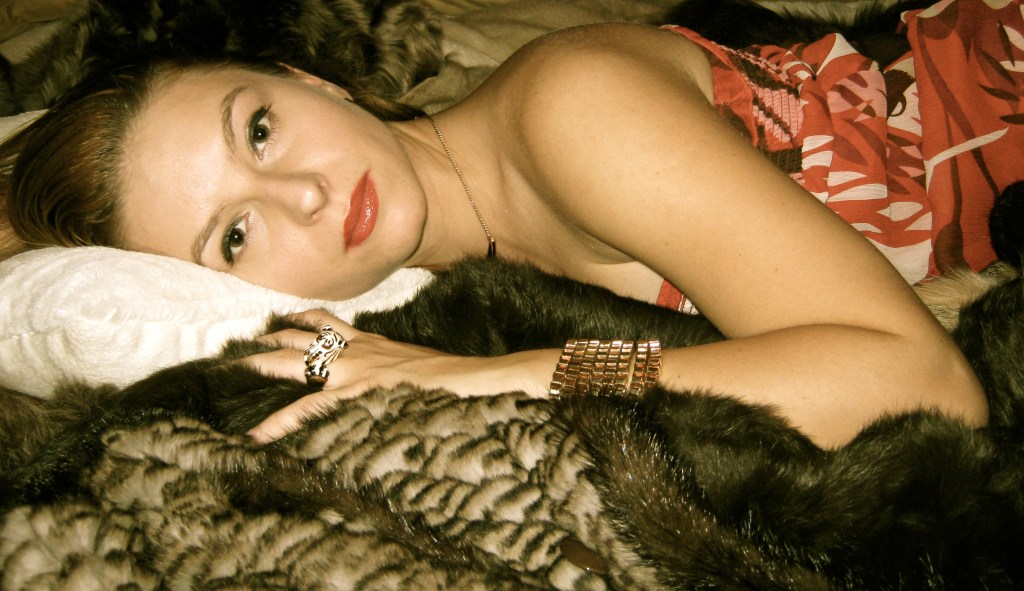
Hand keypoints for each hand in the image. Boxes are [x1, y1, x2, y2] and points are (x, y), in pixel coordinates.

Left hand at [243, 310, 554, 442]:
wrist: (470, 379)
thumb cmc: (449, 378)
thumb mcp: (416, 366)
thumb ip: (395, 367)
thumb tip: (388, 378)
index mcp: (371, 343)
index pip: (326, 324)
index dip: (299, 322)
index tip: (279, 322)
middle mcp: (356, 349)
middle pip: (300, 334)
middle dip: (266, 340)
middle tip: (235, 348)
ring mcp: (352, 369)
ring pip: (294, 358)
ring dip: (260, 364)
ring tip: (229, 372)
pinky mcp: (355, 393)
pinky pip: (307, 407)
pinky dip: (278, 422)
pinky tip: (256, 435)